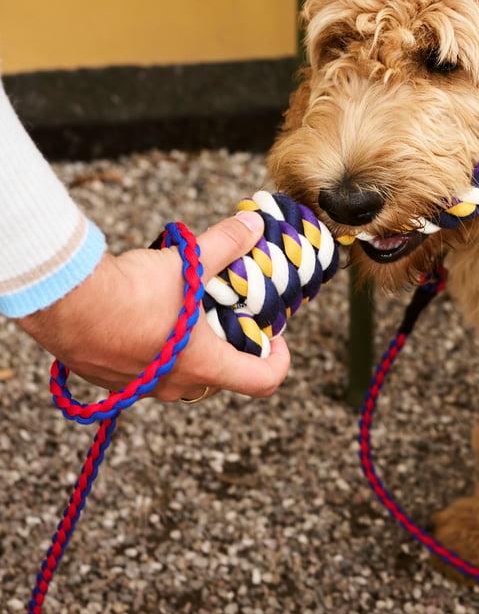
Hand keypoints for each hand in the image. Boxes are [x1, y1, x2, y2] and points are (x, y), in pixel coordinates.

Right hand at [17, 212, 290, 400]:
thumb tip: (254, 225)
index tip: (275, 338)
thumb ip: (226, 244)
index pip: (263, 381)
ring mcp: (141, 388)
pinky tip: (146, 320)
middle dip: (232, 349)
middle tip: (229, 317)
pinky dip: (156, 353)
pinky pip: (146, 374)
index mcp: (205, 365)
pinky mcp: (111, 382)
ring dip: (193, 351)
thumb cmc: (130, 291)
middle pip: (222, 377)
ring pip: (182, 376)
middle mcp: (175, 385)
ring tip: (187, 314)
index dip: (279, 361)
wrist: (64, 301)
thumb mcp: (188, 264)